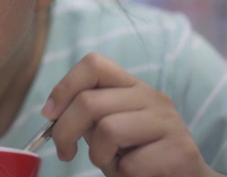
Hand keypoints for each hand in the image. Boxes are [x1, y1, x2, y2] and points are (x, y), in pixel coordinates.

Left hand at [42, 53, 217, 176]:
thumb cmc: (136, 153)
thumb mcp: (107, 127)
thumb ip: (85, 114)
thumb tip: (53, 112)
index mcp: (131, 85)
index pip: (93, 64)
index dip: (64, 87)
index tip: (49, 114)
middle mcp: (151, 96)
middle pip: (89, 101)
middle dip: (65, 131)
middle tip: (64, 153)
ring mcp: (168, 121)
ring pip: (108, 130)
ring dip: (99, 155)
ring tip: (113, 162)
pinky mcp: (180, 150)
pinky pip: (131, 163)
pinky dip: (123, 174)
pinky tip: (135, 173)